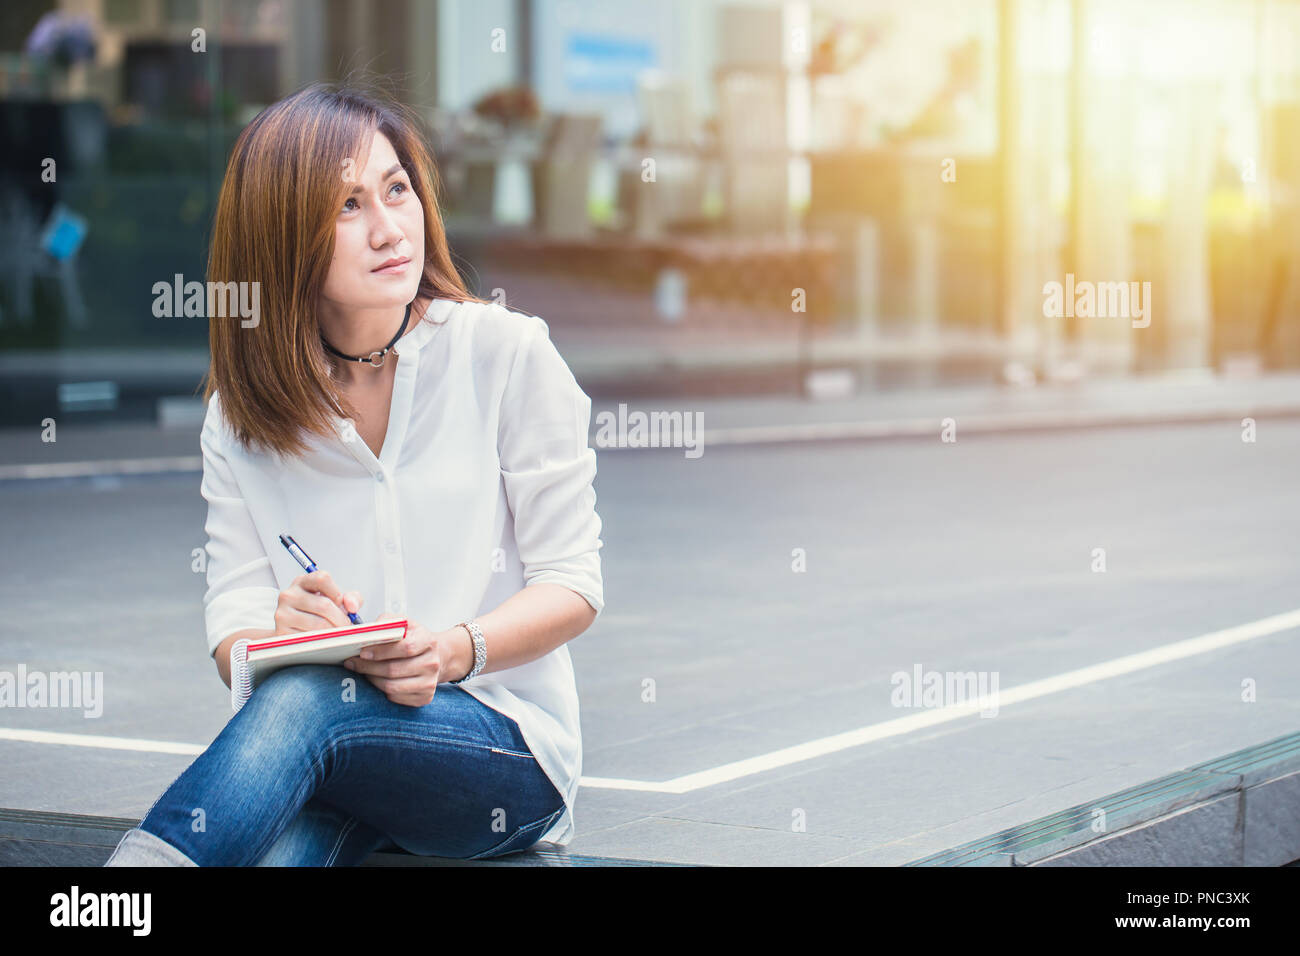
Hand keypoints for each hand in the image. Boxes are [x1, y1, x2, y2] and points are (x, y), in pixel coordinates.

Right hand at [273, 570, 363, 634]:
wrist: (293, 628)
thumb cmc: (317, 611)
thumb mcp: (334, 598)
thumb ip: (350, 598)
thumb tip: (352, 606)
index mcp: (302, 582)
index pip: (322, 578)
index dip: (337, 593)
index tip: (341, 604)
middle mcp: (289, 595)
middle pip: (324, 605)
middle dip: (341, 619)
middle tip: (347, 626)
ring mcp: (283, 613)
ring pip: (319, 624)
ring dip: (334, 631)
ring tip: (337, 632)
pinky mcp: (281, 632)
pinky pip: (310, 638)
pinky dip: (322, 641)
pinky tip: (324, 639)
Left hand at [342, 616, 461, 706]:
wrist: (435, 657)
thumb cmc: (414, 639)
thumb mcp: (404, 623)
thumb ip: (387, 623)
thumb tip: (367, 631)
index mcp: (428, 641)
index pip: (405, 648)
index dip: (381, 651)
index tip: (362, 652)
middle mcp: (432, 663)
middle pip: (394, 669)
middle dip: (368, 666)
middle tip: (353, 663)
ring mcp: (430, 682)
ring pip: (392, 686)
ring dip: (372, 679)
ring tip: (363, 671)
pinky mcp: (424, 697)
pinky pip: (395, 697)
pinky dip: (381, 689)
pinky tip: (377, 680)